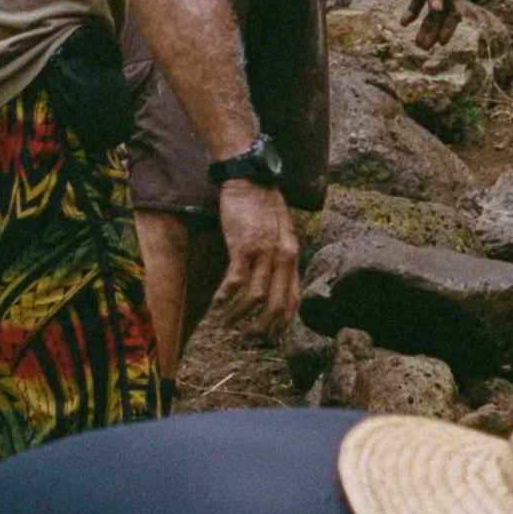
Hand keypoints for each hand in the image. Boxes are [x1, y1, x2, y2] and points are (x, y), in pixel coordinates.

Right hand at [212, 177, 297, 334]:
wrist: (249, 176)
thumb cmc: (262, 202)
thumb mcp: (281, 229)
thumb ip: (281, 252)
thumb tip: (276, 276)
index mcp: (292, 253)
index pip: (294, 297)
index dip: (284, 321)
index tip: (274, 334)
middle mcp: (282, 256)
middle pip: (277, 304)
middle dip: (264, 327)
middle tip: (251, 336)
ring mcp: (262, 252)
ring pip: (256, 298)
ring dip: (240, 315)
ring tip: (228, 322)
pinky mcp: (241, 245)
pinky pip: (235, 281)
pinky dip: (226, 297)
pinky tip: (218, 302)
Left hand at [400, 0, 463, 51]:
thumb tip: (437, 11)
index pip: (454, 10)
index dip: (449, 27)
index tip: (442, 43)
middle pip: (442, 13)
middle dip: (434, 31)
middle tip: (423, 47)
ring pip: (431, 10)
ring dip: (425, 26)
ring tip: (418, 43)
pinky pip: (418, 1)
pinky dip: (412, 12)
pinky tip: (404, 22)